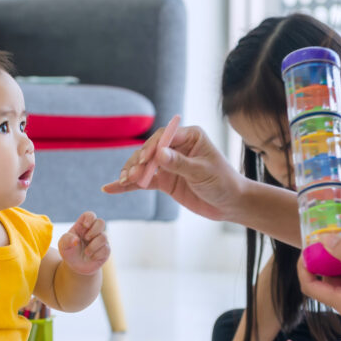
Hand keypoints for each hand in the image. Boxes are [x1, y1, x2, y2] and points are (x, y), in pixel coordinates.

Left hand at [58, 211, 108, 275]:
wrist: (75, 266)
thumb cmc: (69, 252)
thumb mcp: (63, 245)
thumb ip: (66, 240)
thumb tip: (75, 240)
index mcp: (83, 226)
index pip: (90, 215)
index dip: (90, 218)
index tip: (85, 226)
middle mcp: (93, 231)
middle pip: (101, 222)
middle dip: (94, 230)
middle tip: (86, 238)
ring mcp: (100, 240)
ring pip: (104, 237)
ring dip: (93, 246)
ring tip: (86, 253)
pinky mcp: (105, 250)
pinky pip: (106, 249)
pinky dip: (97, 254)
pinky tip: (92, 257)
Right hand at [102, 125, 244, 221]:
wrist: (230, 203)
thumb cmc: (223, 182)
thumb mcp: (202, 172)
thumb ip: (180, 163)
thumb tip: (159, 154)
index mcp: (189, 136)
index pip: (164, 137)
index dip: (152, 147)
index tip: (144, 159)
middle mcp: (176, 147)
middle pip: (150, 150)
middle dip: (138, 161)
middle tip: (131, 174)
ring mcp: (168, 164)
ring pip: (143, 165)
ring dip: (131, 173)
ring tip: (122, 180)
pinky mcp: (164, 181)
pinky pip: (143, 181)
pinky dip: (128, 186)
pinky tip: (111, 188)